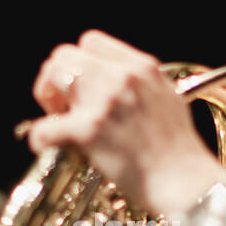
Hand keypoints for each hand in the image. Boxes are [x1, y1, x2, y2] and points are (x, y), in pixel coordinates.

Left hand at [26, 30, 225, 216]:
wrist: (185, 183)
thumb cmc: (179, 153)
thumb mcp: (167, 101)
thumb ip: (140, 86)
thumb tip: (113, 87)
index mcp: (142, 67)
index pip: (91, 42)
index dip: (79, 63)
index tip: (81, 87)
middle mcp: (123, 77)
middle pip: (66, 54)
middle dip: (57, 78)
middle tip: (62, 107)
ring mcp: (105, 102)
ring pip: (53, 75)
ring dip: (47, 97)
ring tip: (58, 122)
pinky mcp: (90, 131)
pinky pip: (44, 126)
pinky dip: (39, 137)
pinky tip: (45, 145)